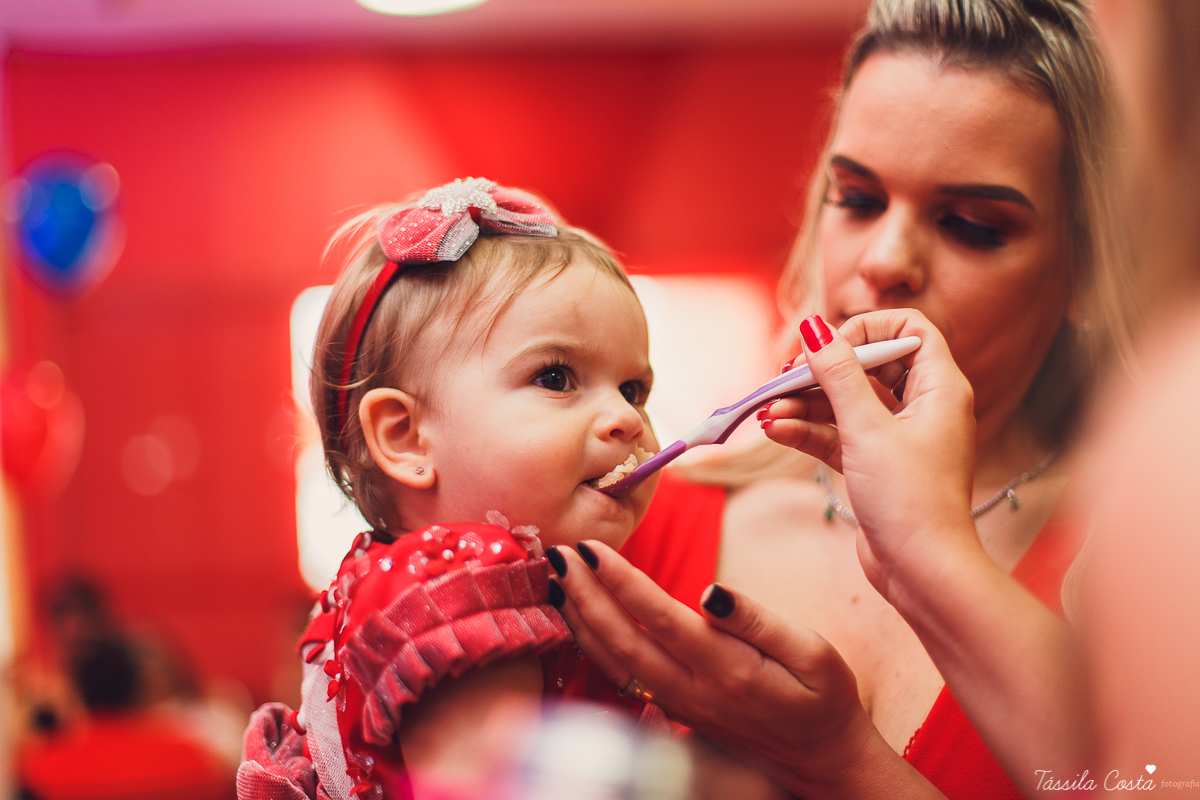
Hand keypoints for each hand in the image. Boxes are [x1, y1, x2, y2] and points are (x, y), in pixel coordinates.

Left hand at [551, 542, 943, 799]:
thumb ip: (758, 621)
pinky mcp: (671, 710)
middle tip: (557, 553)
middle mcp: (692, 691)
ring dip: (578, 618)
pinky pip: (620, 675)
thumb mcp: (812, 652)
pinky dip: (590, 643)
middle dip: (584, 594)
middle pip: (622, 640)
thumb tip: (709, 592)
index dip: (621, 582)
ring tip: (554, 577)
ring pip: (613, 661)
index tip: (592, 549)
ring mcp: (676, 705)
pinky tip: (576, 616)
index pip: (660, 619)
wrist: (820, 761)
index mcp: (727, 669)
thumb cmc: (821, 698)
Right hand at [760, 310, 977, 596]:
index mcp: (939, 388)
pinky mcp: (875, 465)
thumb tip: (815, 328)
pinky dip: (808, 430)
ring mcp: (897, 437)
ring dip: (805, 403)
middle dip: (822, 370)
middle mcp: (922, 407)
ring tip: (768, 411)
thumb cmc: (910, 499)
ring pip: (846, 402)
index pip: (909, 331)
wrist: (921, 570)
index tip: (830, 348)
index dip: (867, 330)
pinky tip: (775, 429)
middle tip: (784, 377)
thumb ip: (839, 375)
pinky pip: (837, 434)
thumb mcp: (867, 429)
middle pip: (868, 366)